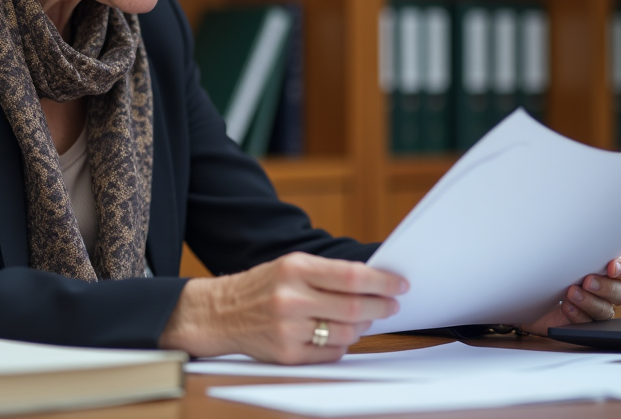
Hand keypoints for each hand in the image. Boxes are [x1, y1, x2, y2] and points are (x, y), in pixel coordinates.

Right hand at [158, 252, 408, 363]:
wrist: (220, 312)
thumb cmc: (263, 286)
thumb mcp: (290, 265)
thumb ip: (328, 273)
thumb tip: (373, 283)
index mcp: (295, 269)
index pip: (351, 276)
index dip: (382, 282)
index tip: (399, 284)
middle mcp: (291, 298)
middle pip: (354, 307)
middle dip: (381, 307)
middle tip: (392, 305)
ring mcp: (289, 329)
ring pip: (346, 333)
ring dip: (362, 326)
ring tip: (365, 318)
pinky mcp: (287, 354)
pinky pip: (331, 353)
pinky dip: (343, 345)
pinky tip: (341, 334)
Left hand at [520, 254, 620, 335]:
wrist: (529, 290)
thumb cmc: (551, 264)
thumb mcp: (562, 249)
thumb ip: (575, 245)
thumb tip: (574, 224)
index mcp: (608, 268)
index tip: (612, 266)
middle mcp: (608, 289)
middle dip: (605, 287)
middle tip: (587, 281)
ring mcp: (597, 308)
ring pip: (606, 310)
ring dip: (590, 302)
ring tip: (571, 294)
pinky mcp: (583, 323)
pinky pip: (587, 324)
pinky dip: (577, 315)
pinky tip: (566, 307)